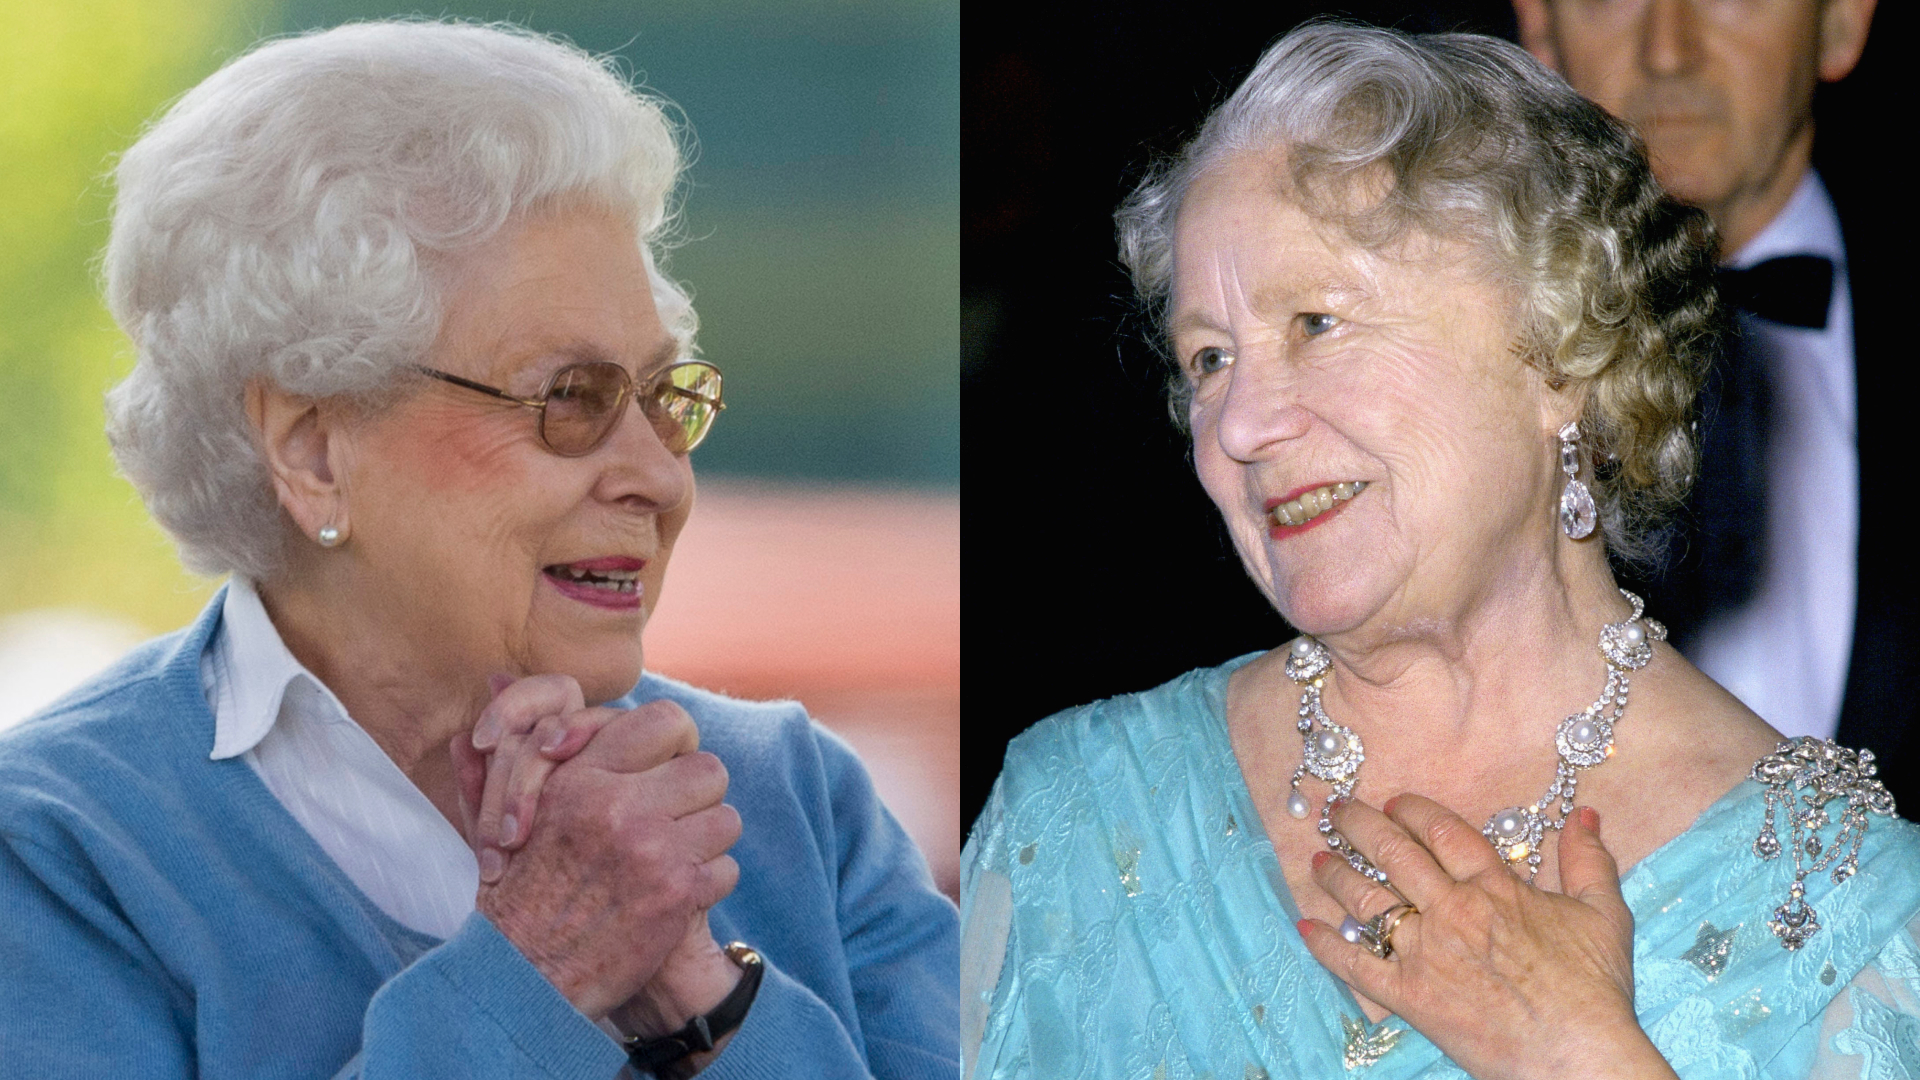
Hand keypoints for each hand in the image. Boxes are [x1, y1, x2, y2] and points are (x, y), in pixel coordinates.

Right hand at [449, 678, 742, 1020]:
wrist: (523, 975)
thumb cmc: (514, 891)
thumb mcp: (504, 810)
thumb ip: (515, 747)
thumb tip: (498, 675)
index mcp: (582, 778)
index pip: (667, 721)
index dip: (677, 743)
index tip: (667, 767)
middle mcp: (619, 807)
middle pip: (709, 768)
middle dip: (699, 794)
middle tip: (679, 817)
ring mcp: (653, 851)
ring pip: (725, 819)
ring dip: (706, 841)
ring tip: (676, 859)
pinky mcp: (677, 895)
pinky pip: (726, 869)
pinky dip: (707, 885)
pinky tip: (675, 897)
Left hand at [1296, 796, 1678, 1079]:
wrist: (1576, 1054)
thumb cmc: (1593, 989)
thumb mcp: (1604, 914)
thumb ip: (1590, 860)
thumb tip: (1585, 813)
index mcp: (1493, 887)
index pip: (1440, 832)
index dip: (1412, 811)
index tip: (1393, 802)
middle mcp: (1450, 910)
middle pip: (1393, 854)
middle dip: (1359, 826)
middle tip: (1336, 810)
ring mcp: (1424, 952)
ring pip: (1367, 901)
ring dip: (1337, 876)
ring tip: (1317, 858)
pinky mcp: (1409, 995)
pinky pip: (1356, 965)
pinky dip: (1327, 945)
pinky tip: (1306, 928)